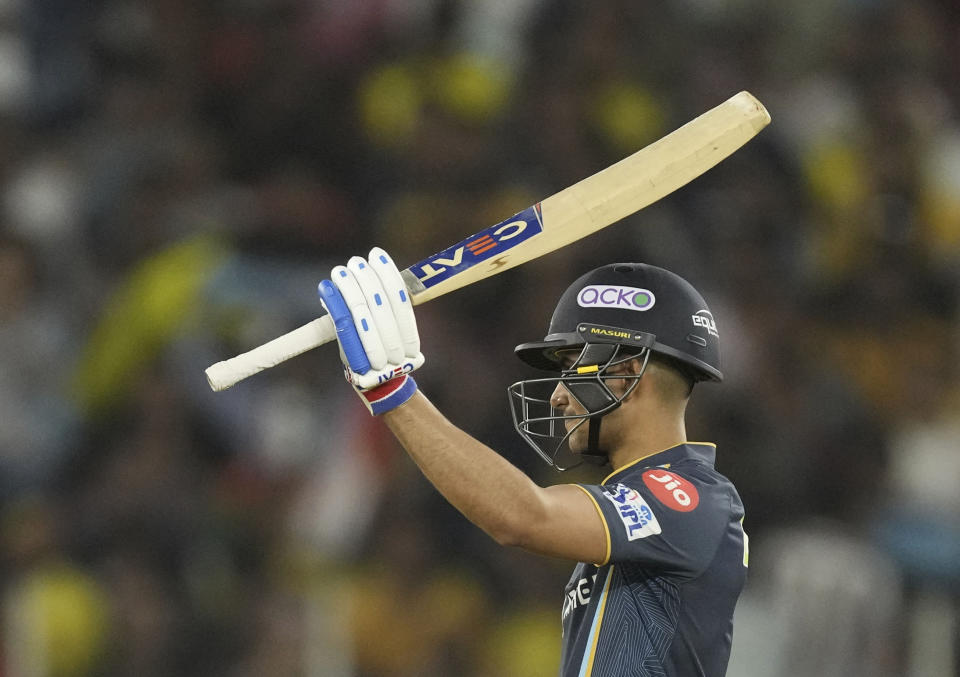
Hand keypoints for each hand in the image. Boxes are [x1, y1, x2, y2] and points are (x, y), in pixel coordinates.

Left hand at [317, 247, 423, 414]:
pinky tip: (326, 288)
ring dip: (349, 289)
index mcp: (411, 341)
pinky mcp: (355, 362)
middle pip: (380, 307)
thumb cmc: (381, 356)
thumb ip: (384, 311)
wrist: (378, 392)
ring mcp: (378, 360)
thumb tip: (367, 277)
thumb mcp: (390, 335)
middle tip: (356, 262)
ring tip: (340, 271)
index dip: (388, 275)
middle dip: (367, 280)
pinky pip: (343, 327)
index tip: (377, 255)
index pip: (400, 302)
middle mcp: (399, 353)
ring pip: (362, 315)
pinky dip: (334, 304)